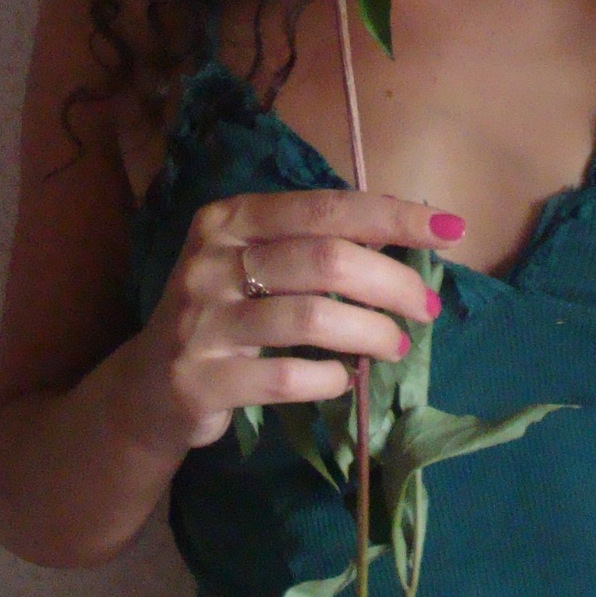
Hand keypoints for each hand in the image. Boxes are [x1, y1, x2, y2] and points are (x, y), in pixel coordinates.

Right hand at [119, 192, 463, 452]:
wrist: (145, 389)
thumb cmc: (224, 312)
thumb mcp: (256, 263)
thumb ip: (316, 244)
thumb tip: (408, 231)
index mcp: (230, 219)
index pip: (327, 207)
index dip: (394, 216)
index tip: (450, 230)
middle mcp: (211, 261)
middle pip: (325, 260)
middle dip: (392, 283)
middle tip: (425, 308)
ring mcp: (200, 321)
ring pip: (310, 319)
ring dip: (370, 333)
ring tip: (395, 345)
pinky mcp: (199, 379)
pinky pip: (284, 378)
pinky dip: (328, 379)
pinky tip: (344, 380)